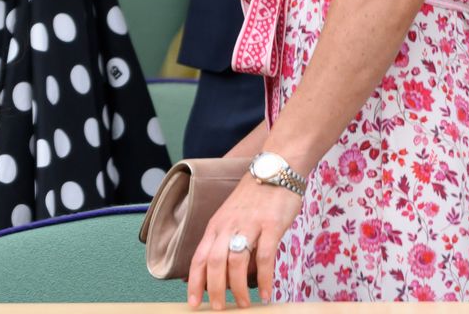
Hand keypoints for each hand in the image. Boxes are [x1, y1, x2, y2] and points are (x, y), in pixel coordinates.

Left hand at [186, 173, 302, 309]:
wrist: (275, 169)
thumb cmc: (255, 198)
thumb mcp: (233, 218)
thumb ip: (228, 242)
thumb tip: (227, 274)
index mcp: (216, 225)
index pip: (199, 257)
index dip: (194, 281)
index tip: (192, 302)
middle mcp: (228, 225)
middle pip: (214, 262)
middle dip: (214, 289)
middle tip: (218, 309)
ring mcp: (249, 225)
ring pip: (236, 261)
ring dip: (238, 287)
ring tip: (243, 306)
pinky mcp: (271, 225)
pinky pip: (265, 256)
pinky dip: (265, 278)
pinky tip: (268, 293)